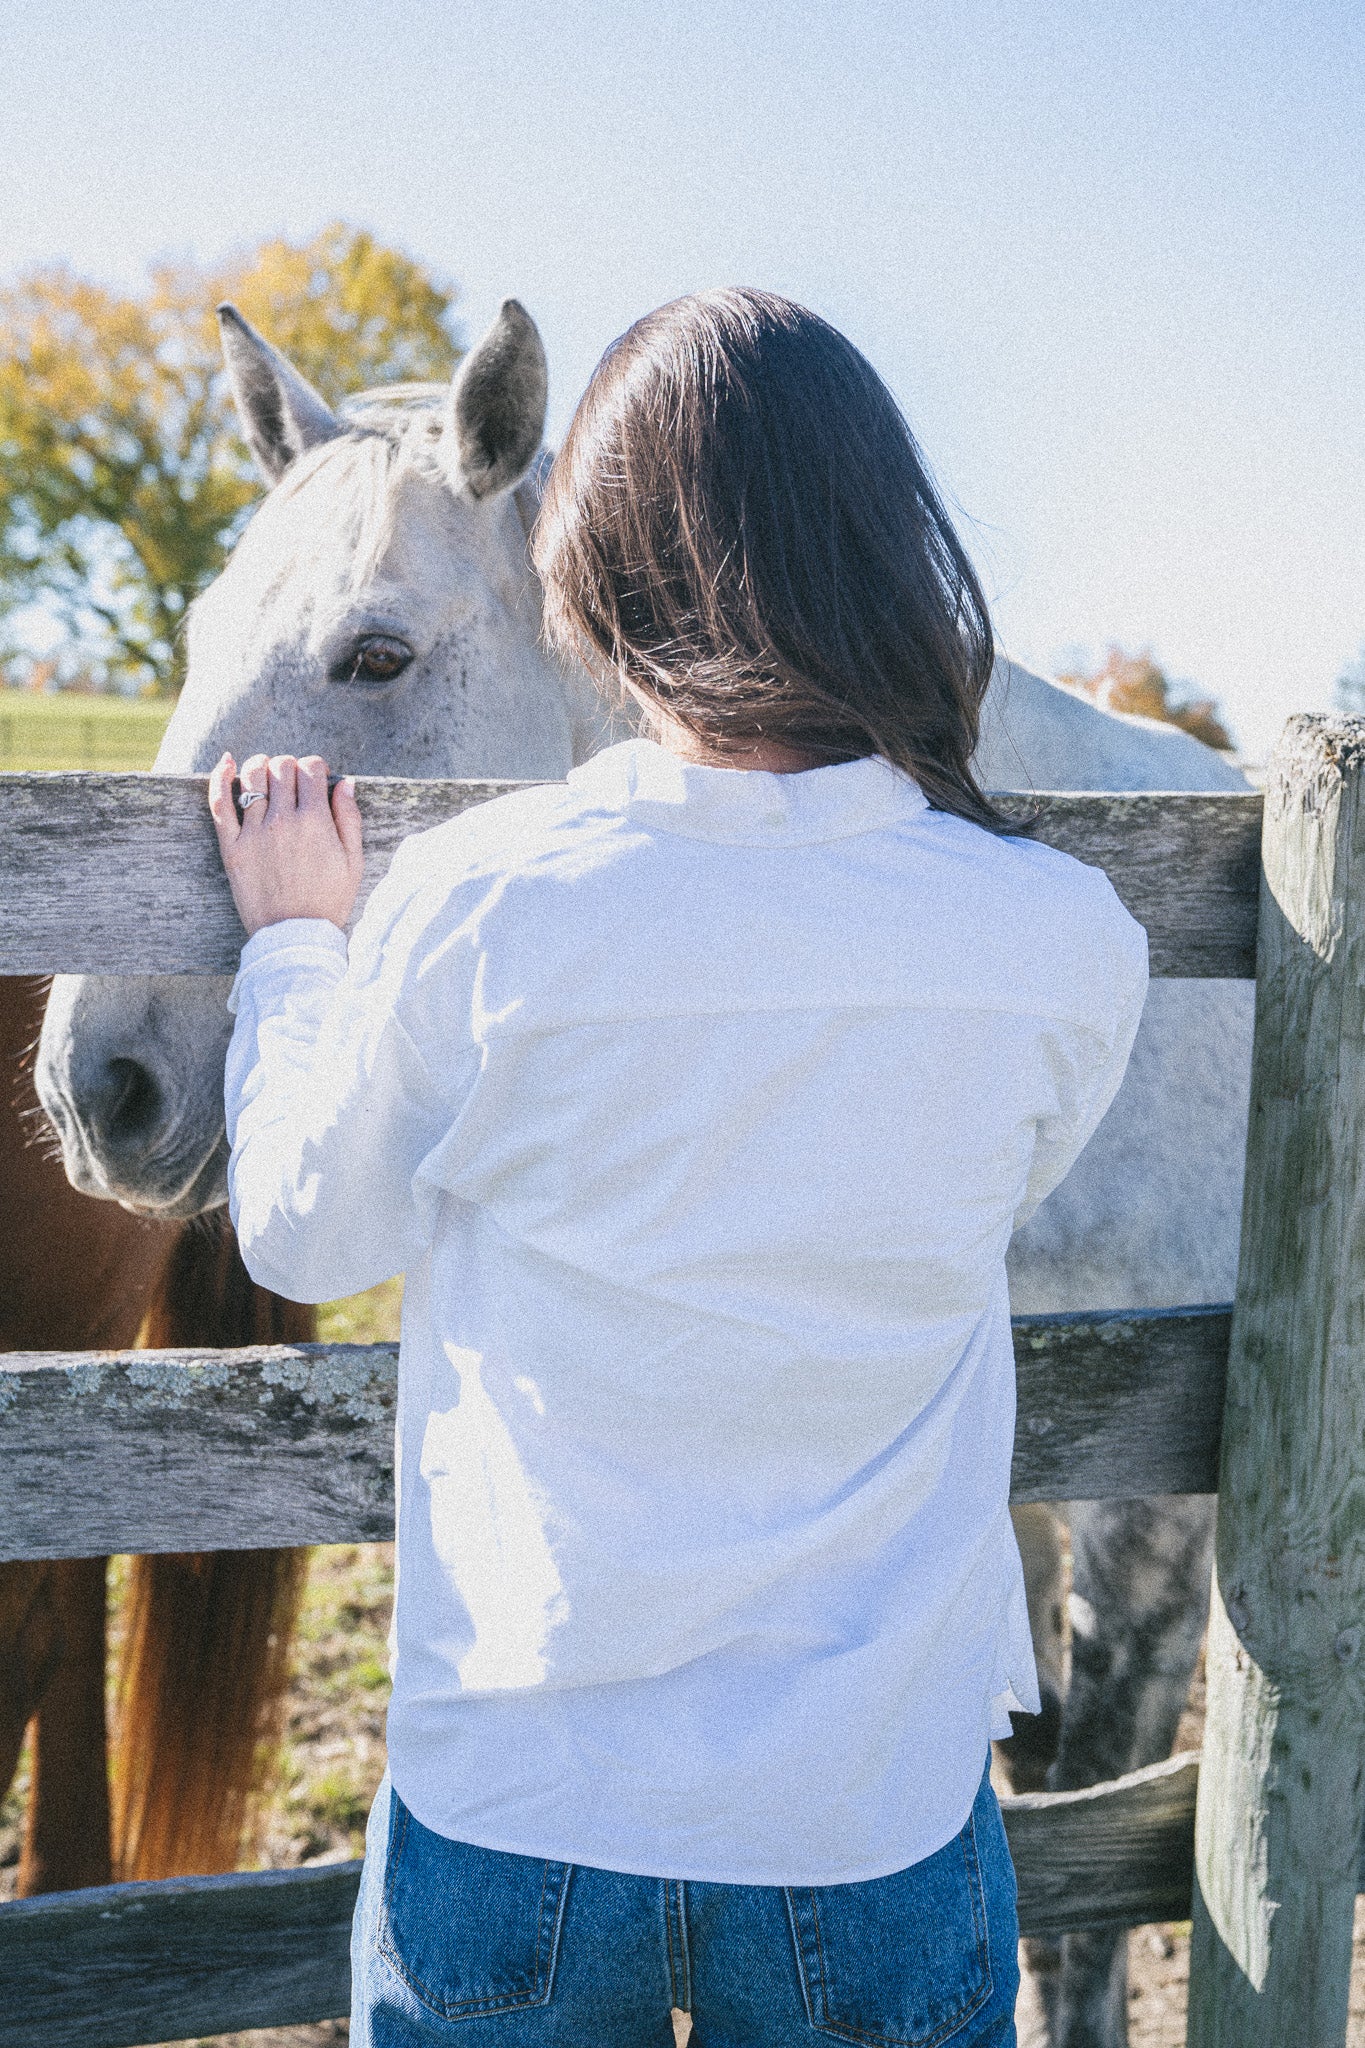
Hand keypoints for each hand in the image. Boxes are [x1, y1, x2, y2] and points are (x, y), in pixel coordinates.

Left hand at [208, 752, 363, 938]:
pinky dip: (220, 777)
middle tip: (294, 782)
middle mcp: (282, 820)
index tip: (317, 777)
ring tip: (266, 772)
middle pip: (282, 768)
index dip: (316, 767)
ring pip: (252, 776)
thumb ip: (349, 818)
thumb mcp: (353, 861)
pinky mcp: (232, 847)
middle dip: (291, 767)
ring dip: (261, 765)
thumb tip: (345, 783)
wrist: (295, 936)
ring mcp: (254, 832)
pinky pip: (219, 803)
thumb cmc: (328, 901)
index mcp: (315, 820)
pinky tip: (226, 763)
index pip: (311, 768)